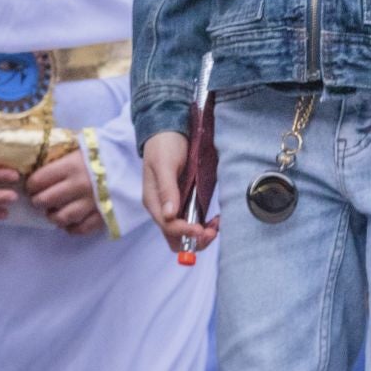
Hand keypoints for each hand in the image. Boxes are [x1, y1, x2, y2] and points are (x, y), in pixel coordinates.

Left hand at [27, 150, 105, 234]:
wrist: (135, 159)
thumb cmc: (106, 151)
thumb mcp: (83, 145)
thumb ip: (64, 155)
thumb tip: (41, 161)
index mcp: (72, 165)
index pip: (39, 180)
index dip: (31, 184)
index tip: (32, 185)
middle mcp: (79, 185)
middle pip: (46, 200)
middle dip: (38, 201)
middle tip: (40, 200)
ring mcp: (91, 202)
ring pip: (61, 218)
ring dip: (53, 216)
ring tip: (54, 212)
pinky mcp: (103, 214)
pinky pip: (81, 228)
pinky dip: (72, 228)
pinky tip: (70, 222)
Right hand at [141, 131, 218, 253]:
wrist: (167, 130)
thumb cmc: (163, 145)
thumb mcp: (164, 164)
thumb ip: (167, 189)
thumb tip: (169, 215)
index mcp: (154, 202)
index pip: (168, 227)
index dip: (185, 232)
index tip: (201, 229)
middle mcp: (162, 208)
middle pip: (175, 238)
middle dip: (193, 240)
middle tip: (212, 231)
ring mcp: (174, 206)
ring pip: (185, 233)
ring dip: (201, 235)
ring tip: (216, 225)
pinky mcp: (184, 201)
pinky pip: (192, 221)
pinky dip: (204, 225)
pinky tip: (214, 218)